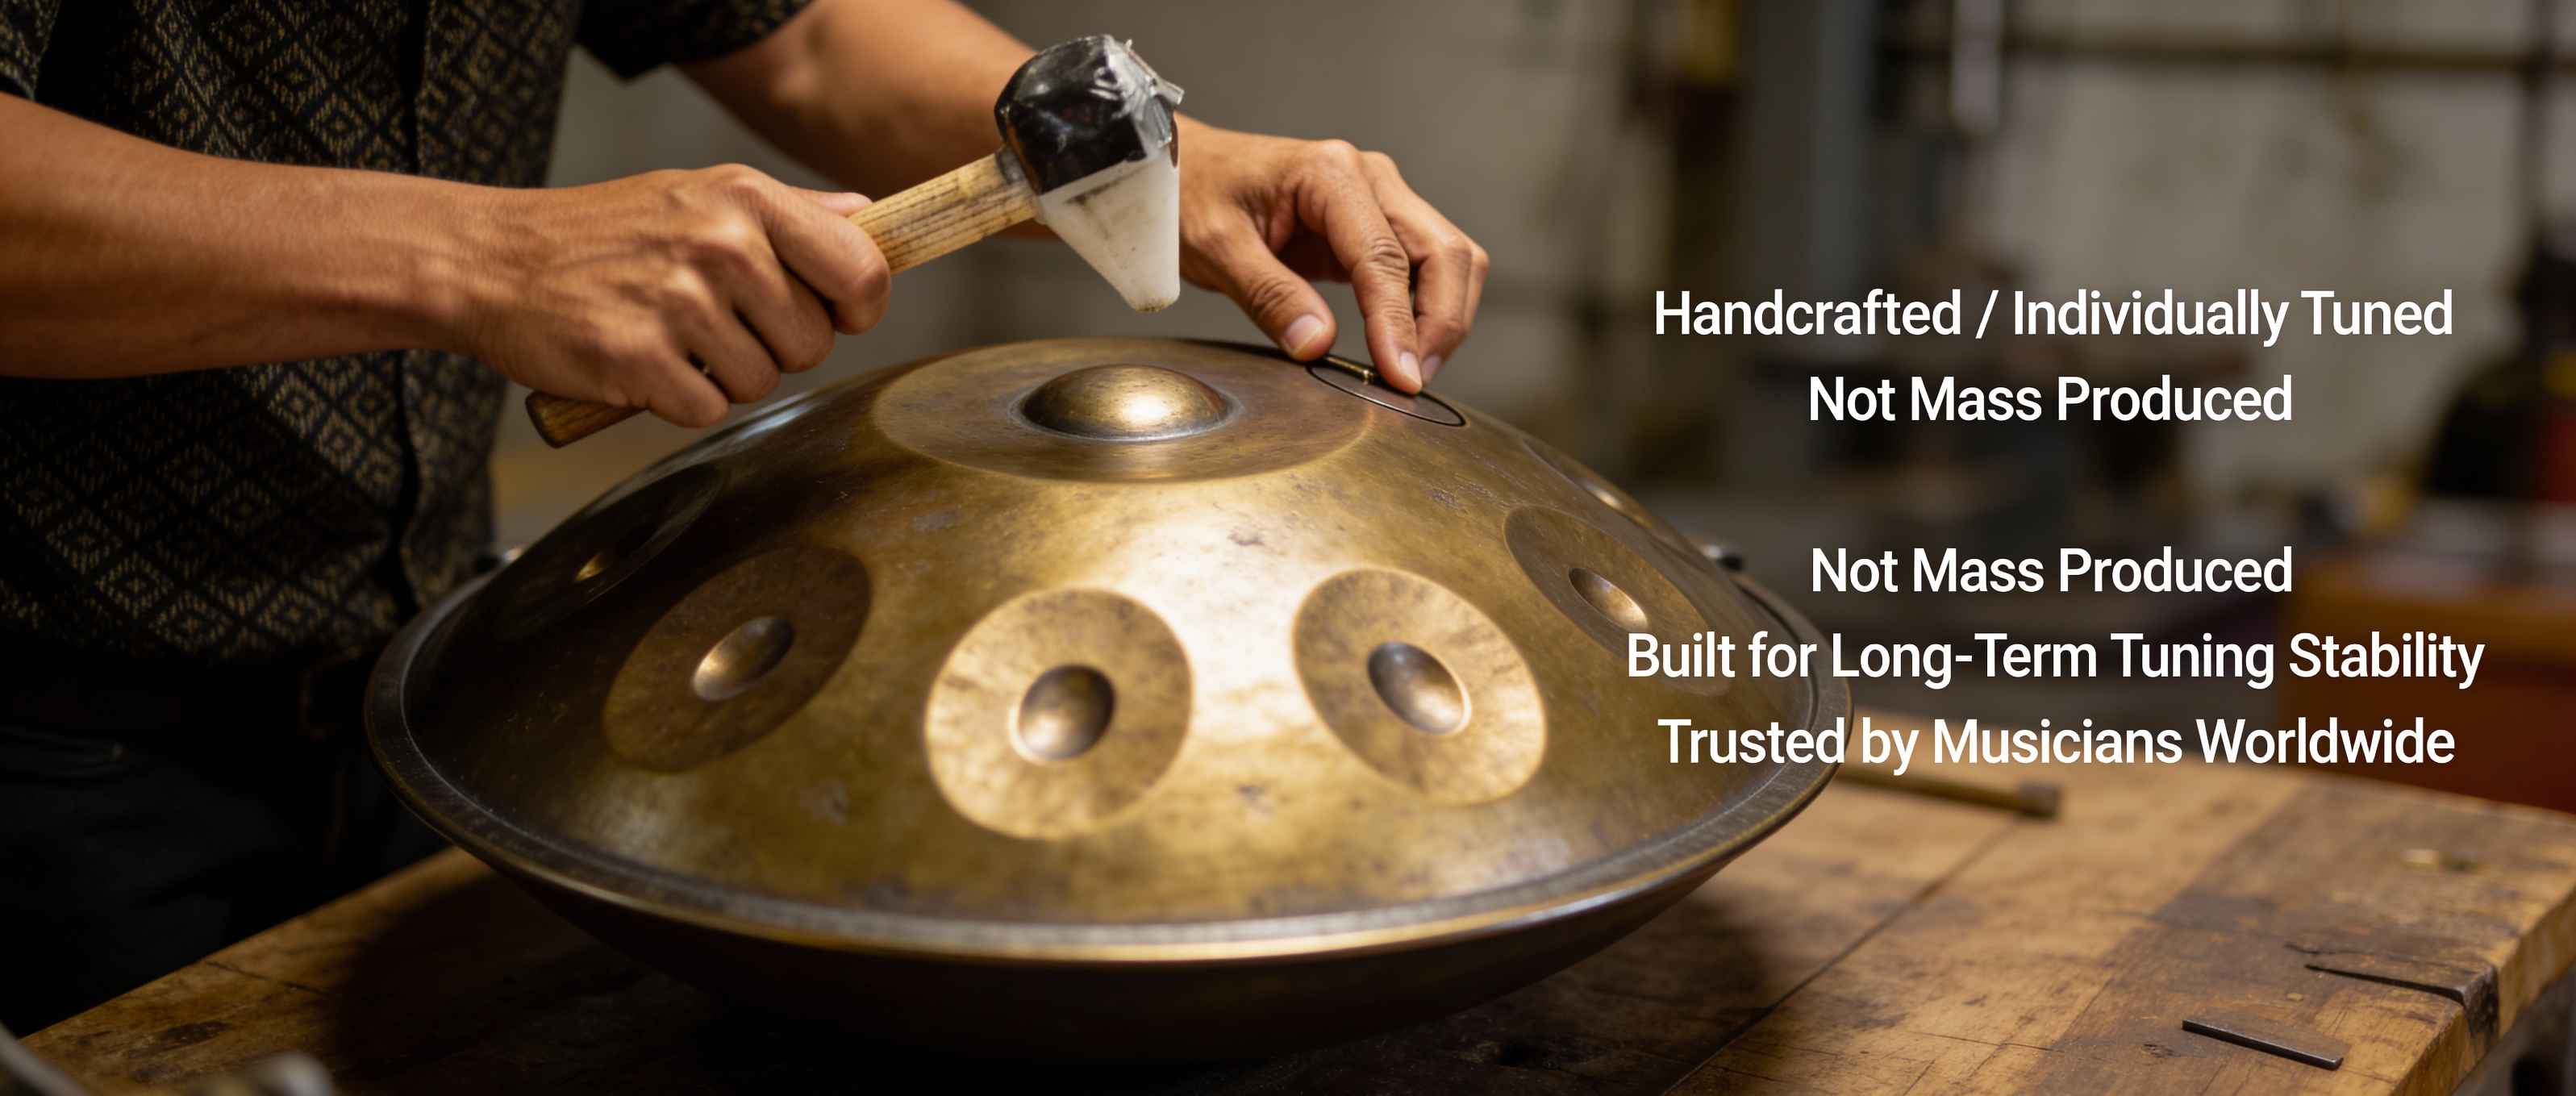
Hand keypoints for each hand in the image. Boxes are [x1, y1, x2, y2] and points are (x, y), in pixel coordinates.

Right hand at [451, 165, 888, 426]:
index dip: (859, 308)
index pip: (861, 269)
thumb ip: (792, 213)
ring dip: (723, 376)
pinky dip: (679, 401)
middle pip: (813, 342)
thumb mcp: (700, 195)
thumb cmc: (605, 233)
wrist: (494, 260)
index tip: (835, 316)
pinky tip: (645, 362)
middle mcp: (721, 244)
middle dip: (774, 348)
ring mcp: (678, 302)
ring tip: (673, 337)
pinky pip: (708, 410)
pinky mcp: (639, 359)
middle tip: (716, 323)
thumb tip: (869, 218)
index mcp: (747, 199)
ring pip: (761, 382)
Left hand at [1176, 123, 1486, 392]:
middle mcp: (1369, 178)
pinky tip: (1402, 345)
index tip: (1401, 376)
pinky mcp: (1375, 225)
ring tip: (1412, 369)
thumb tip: (1318, 345)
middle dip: (1441, 322)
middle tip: (1413, 381)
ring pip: (1447, 257)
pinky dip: (1426, 307)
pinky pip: (1422, 266)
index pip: (1385, 257)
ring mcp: (1379, 198)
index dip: (1399, 323)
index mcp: (1330, 173)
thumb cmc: (1192, 194)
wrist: (1183, 168)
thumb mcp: (1215, 248)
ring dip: (1444, 316)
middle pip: (1443, 251)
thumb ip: (1269, 296)